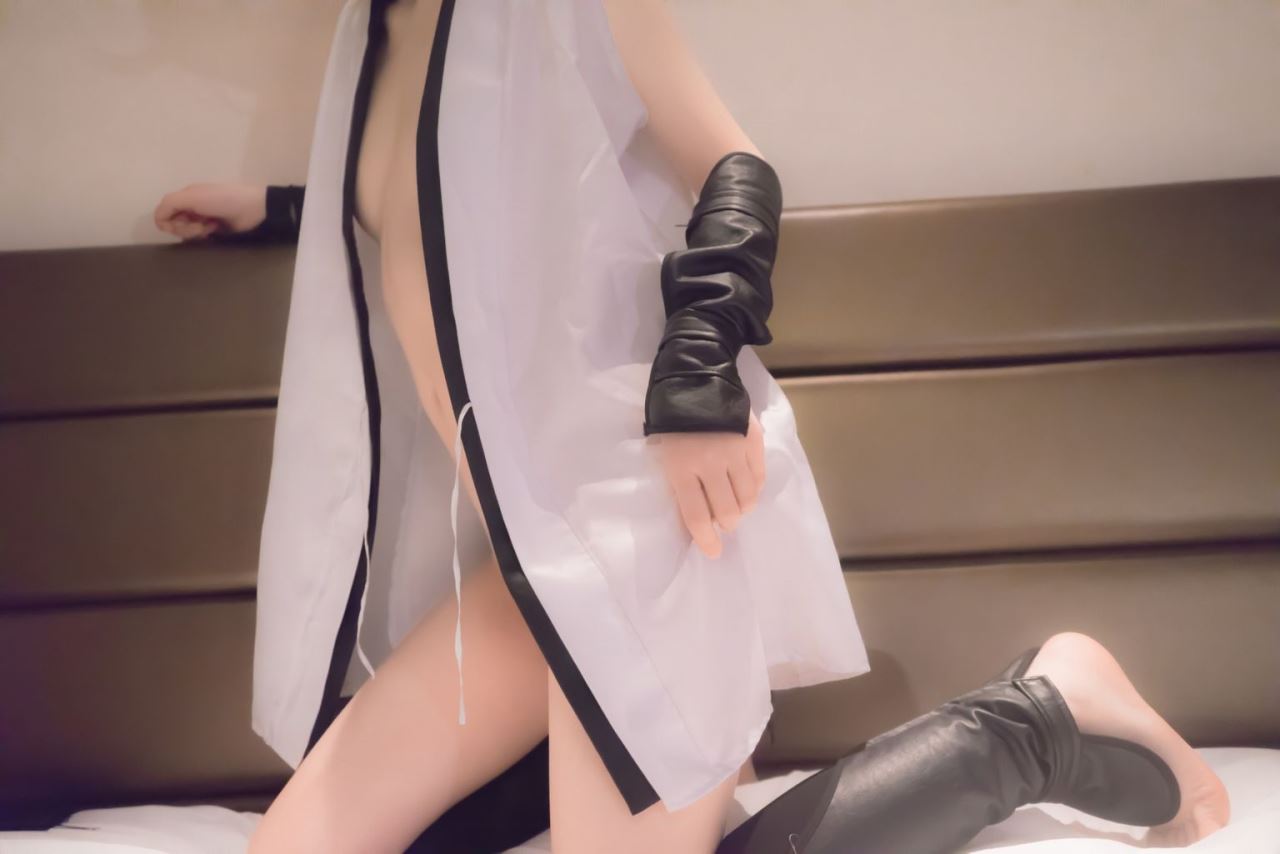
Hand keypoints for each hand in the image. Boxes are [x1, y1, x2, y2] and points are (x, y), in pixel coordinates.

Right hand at [153, 182, 266, 239]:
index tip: (182, 222)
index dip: (168, 223)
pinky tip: (216, 230)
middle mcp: (190, 208)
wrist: (253, 208)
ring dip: (196, 232)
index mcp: (184, 197)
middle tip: (201, 225)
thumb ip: (170, 204)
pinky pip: (199, 238)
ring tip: (211, 227)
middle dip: (185, 228)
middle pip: (174, 226)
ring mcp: (202, 220)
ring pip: (186, 233)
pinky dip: (204, 235)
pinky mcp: (213, 231)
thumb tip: (159, 221)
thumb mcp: (192, 196)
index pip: (162, 214)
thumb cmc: (222, 199)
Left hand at [655, 409, 765, 558]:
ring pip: (748, 497)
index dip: (706, 539)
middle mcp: (711, 462)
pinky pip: (760, 476)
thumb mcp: (664, 453)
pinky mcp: (753, 440)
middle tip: (723, 522)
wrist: (694, 377)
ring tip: (736, 506)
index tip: (713, 552)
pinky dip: (754, 488)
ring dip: (742, 508)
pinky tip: (747, 488)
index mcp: (682, 467)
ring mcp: (735, 451)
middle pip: (727, 511)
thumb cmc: (670, 419)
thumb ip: (679, 484)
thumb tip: (693, 519)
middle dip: (726, 523)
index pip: (697, 515)